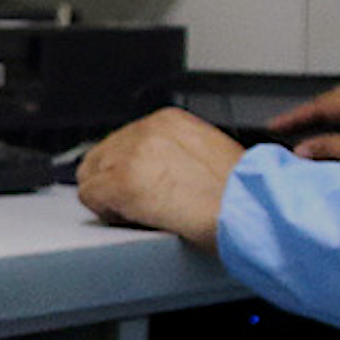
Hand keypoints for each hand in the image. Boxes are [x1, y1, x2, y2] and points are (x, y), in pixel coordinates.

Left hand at [73, 108, 245, 245]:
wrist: (250, 209)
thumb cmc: (241, 193)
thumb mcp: (210, 153)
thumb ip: (178, 152)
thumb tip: (160, 170)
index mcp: (169, 120)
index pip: (124, 139)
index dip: (127, 168)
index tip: (137, 185)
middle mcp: (147, 131)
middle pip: (103, 154)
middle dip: (114, 181)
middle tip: (135, 205)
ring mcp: (132, 155)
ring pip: (92, 174)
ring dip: (110, 197)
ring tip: (137, 214)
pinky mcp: (122, 183)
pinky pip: (89, 196)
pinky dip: (105, 212)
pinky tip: (130, 219)